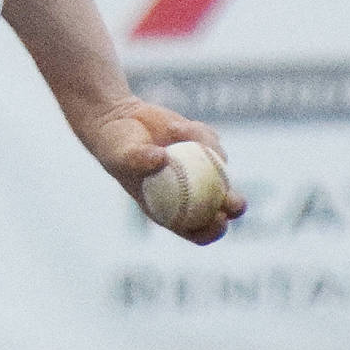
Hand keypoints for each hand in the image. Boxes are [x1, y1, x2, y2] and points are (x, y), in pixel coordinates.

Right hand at [77, 97, 245, 245]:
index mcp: (171, 208)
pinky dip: (198, 133)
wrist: (118, 120)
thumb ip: (138, 158)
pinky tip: (175, 127)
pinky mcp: (204, 147)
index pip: (198, 230)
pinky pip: (212, 142)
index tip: (218, 219)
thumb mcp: (121, 154)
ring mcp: (201, 170)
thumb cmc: (115, 146)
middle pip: (222, 207)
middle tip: (232, 198)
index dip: (212, 230)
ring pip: (221, 168)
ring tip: (173, 130)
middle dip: (233, 206)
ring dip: (205, 148)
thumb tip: (161, 158)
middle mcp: (191, 192)